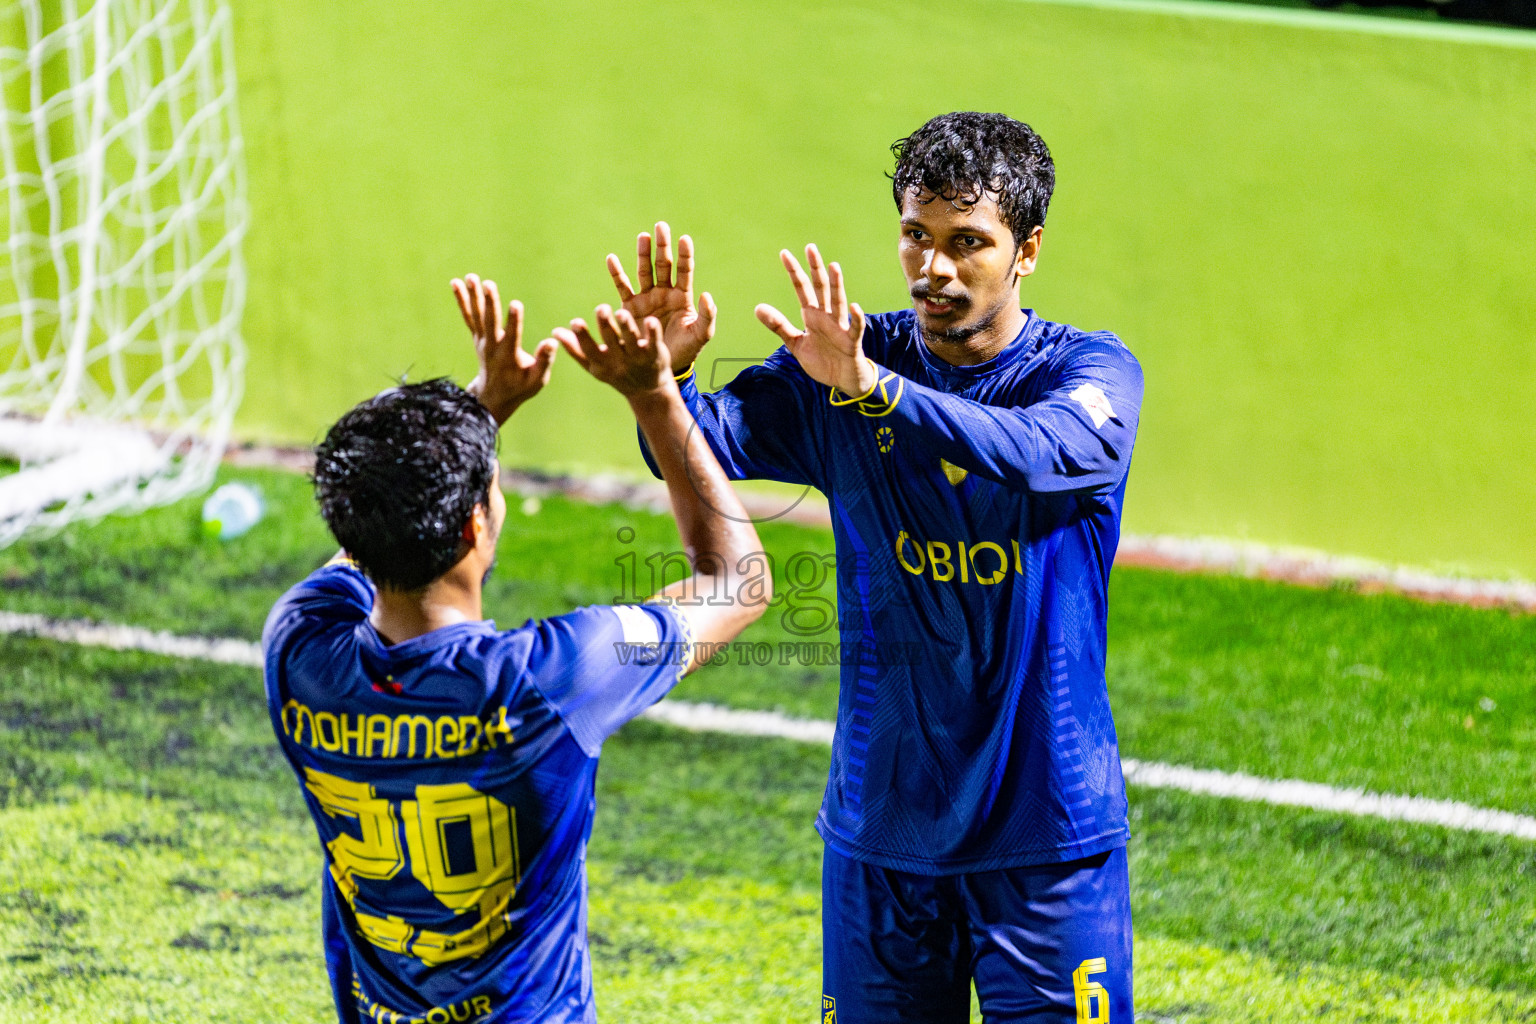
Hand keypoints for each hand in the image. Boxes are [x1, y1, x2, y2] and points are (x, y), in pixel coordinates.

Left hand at [452, 273, 556, 424]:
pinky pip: (468, 316)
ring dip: (473, 296)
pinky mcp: (477, 337)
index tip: (516, 304)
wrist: (494, 396)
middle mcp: (492, 347)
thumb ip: (544, 361)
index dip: (514, 320)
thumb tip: (552, 342)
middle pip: (490, 322)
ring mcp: (482, 341)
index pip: (512, 336)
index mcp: (509, 357)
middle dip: (490, 302)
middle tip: (488, 284)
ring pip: (477, 316)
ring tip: (471, 277)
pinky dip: (462, 300)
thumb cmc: (521, 386)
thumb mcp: (537, 380)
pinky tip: (456, 283)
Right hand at [556, 305, 674, 398]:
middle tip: (600, 308)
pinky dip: (653, 332)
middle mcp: (619, 361)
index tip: (575, 321)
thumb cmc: (616, 372)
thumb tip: (555, 332)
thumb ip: (576, 349)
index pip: (589, 350)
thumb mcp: (595, 364)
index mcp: (601, 364)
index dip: (582, 337)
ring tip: (621, 313)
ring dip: (627, 327)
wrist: (648, 390)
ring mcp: (637, 358)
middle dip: (605, 326)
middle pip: (611, 342)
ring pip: (631, 341)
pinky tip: (651, 320)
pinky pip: (654, 342)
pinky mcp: (655, 354)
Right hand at [607, 221, 715, 374]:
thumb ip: (707, 316)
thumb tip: (707, 294)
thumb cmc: (686, 350)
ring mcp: (647, 298)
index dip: (685, 255)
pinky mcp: (630, 307)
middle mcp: (664, 293)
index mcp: (683, 297)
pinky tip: (612, 259)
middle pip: (664, 265)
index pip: (684, 271)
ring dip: (643, 254)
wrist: (663, 364)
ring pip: (644, 271)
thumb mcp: (701, 335)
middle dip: (663, 246)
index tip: (685, 239)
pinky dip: (617, 273)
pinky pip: (623, 287)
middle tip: (661, 226)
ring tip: (643, 237)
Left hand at [755, 245, 877, 397]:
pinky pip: (855, 328)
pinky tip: (853, 306)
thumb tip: (757, 307)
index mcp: (812, 315)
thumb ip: (779, 326)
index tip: (784, 253)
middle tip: (810, 247)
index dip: (794, 271)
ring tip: (834, 266)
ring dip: (837, 285)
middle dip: (815, 268)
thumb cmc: (822, 360)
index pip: (801, 288)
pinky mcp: (851, 342)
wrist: (842, 380)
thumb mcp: (795, 343)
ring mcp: (840, 328)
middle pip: (820, 288)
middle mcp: (826, 317)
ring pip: (838, 302)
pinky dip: (856, 318)